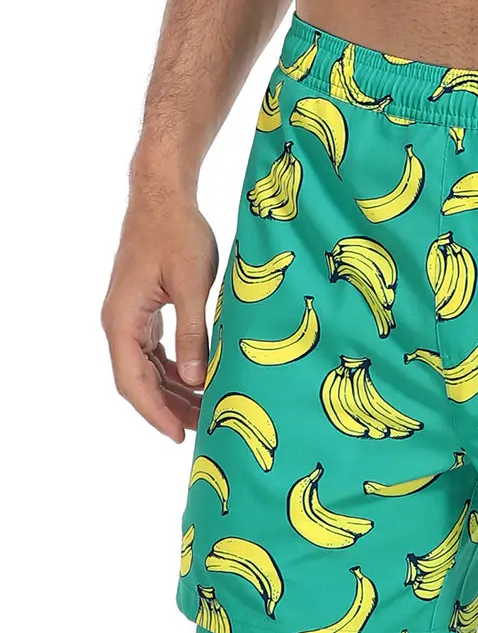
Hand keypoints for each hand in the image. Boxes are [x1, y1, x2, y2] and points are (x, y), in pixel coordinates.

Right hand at [102, 188, 218, 441]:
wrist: (163, 196)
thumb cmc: (177, 233)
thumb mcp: (193, 284)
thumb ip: (194, 333)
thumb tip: (196, 380)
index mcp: (122, 320)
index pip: (133, 381)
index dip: (155, 412)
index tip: (178, 436)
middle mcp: (119, 322)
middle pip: (138, 381)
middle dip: (168, 408)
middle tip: (201, 431)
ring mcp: (129, 316)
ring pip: (146, 368)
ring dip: (172, 391)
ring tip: (204, 411)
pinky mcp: (143, 309)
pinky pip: (154, 351)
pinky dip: (175, 369)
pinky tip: (198, 381)